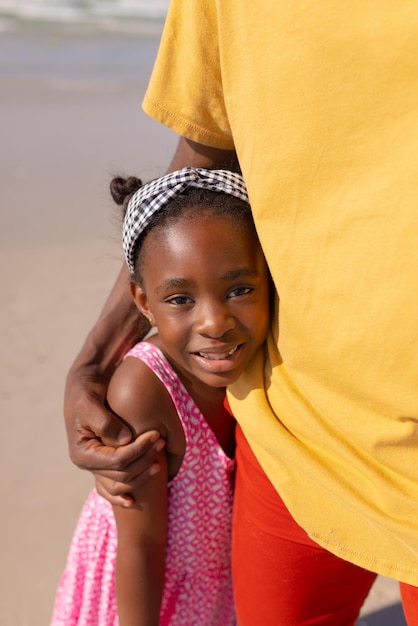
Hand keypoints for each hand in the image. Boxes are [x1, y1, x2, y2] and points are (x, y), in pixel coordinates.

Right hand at [64, 364, 164, 505]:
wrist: (84, 384)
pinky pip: (112, 485)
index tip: (156, 435)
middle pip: (122, 473)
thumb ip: (105, 422)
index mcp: (82, 453)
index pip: (118, 460)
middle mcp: (87, 463)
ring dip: (142, 474)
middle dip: (145, 459)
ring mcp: (96, 465)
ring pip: (122, 482)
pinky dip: (122, 494)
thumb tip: (125, 440)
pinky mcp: (104, 461)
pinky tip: (132, 501)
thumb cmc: (87, 390)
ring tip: (160, 460)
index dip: (139, 450)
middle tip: (162, 442)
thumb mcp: (90, 402)